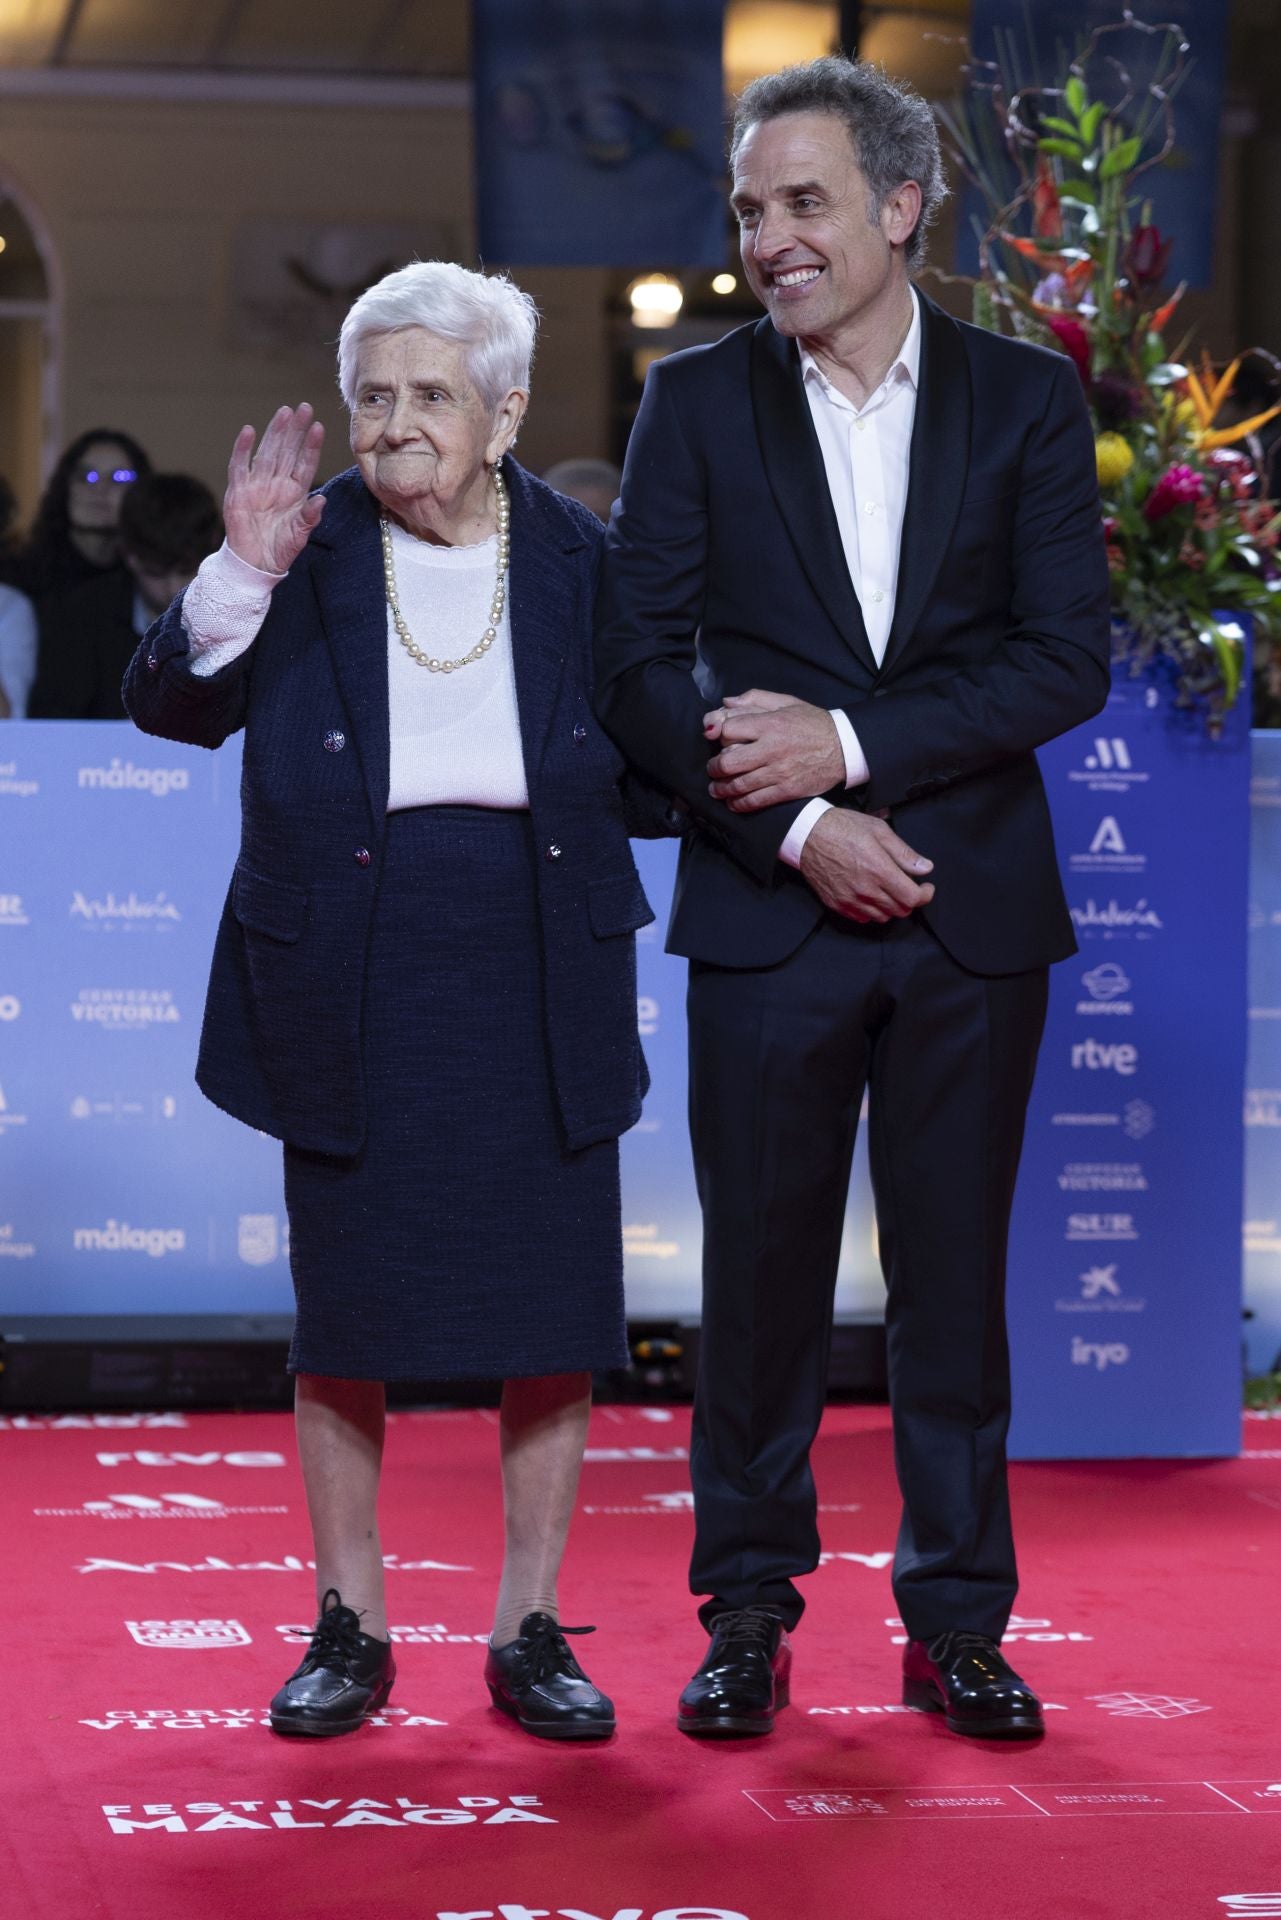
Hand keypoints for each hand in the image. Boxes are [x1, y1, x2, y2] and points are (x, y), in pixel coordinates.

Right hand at [223, 404, 325, 574]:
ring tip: (284, 412)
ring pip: (267, 452)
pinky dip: (242, 450)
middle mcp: (277, 484)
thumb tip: (321, 500)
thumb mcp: (300, 536)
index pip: (304, 463)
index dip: (310, 446)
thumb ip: (309, 517)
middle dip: (295, 430)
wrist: (255, 565)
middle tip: (303, 407)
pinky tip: (248, 432)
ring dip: (275, 433)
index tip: (318, 427)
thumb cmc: (280, 550)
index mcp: (295, 493)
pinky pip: (239, 467)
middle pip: (287, 451)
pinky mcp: (238, 492)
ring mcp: (257, 485)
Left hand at [705, 690, 845, 810]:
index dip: (718, 735)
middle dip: (714, 768)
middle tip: (712, 769)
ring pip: (738, 784)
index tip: (717, 739)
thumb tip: (726, 702)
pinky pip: (755, 801)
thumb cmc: (812, 722)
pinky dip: (739, 804)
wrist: (844, 747)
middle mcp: (772, 748)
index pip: (729, 730)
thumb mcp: (787, 702)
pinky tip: (733, 802)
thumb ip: (755, 699)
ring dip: (721, 789)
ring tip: (716, 789)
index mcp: (770, 723)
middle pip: (728, 761)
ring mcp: (778, 772)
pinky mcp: (786, 790)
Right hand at [798, 809, 934, 923]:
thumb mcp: (879, 831)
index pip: (912, 898)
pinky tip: (871, 895)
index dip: (925, 895)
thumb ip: (904, 853)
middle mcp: (866, 890)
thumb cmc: (842, 828)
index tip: (926, 887)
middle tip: (907, 885)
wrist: (808, 834)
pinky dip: (872, 911)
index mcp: (879, 870)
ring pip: (883, 917)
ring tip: (888, 890)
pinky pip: (862, 918)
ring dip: (891, 906)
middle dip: (910, 899)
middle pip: (900, 910)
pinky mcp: (837, 904)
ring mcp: (850, 900)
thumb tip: (925, 868)